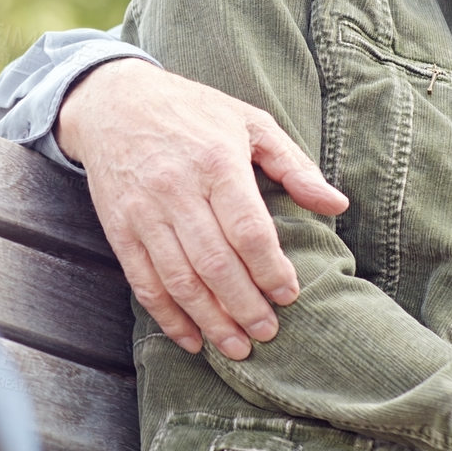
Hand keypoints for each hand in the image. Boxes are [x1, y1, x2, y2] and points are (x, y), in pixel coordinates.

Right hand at [55, 58, 347, 359]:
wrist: (114, 102)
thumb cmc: (193, 112)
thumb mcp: (249, 121)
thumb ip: (294, 165)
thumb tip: (337, 205)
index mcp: (217, 163)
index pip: (249, 230)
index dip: (270, 269)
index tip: (289, 295)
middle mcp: (178, 190)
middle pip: (215, 263)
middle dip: (245, 306)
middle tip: (268, 333)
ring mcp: (144, 212)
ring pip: (179, 279)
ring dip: (210, 320)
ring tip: (237, 347)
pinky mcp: (119, 228)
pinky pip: (143, 281)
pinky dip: (167, 316)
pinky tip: (190, 338)